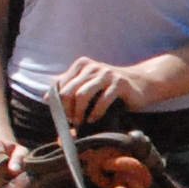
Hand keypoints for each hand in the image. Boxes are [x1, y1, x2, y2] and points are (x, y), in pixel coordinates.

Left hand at [53, 54, 184, 122]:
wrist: (142, 83)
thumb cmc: (111, 87)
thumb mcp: (89, 84)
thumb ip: (69, 87)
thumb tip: (46, 98)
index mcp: (82, 65)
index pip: (61, 84)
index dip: (58, 103)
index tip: (63, 116)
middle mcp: (93, 67)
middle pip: (69, 90)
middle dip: (68, 109)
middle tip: (72, 122)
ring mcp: (106, 74)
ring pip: (83, 94)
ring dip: (79, 112)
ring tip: (81, 123)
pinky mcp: (119, 83)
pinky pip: (102, 99)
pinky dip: (96, 112)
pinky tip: (94, 119)